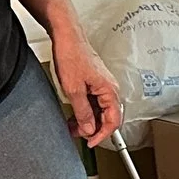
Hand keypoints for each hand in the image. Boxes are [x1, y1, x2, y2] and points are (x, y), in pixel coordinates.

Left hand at [51, 18, 123, 145]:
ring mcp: (102, 85)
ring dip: (87, 120)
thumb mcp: (74, 89)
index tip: (90, 142)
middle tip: (77, 134)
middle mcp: (109, 88)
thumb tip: (89, 128)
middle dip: (92, 128)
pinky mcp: (94, 81)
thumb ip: (83, 112)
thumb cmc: (72, 55)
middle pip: (107, 117)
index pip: (113, 121)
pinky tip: (74, 113)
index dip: (101, 135)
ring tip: (72, 126)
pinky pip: (93, 101)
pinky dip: (84, 110)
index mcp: (109, 90)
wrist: (66, 36)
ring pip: (99, 110)